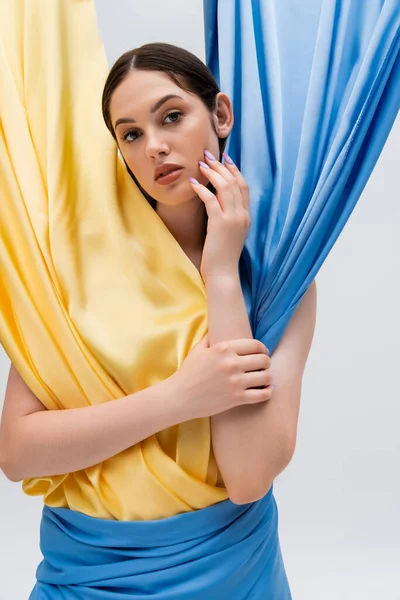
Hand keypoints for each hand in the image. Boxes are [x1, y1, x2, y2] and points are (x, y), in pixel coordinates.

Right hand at [170, 334, 273, 419]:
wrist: (178, 397)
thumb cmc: (187, 373)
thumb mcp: (197, 351)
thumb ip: (210, 339)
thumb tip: (217, 330)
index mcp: (223, 349)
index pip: (255, 345)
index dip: (263, 349)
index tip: (263, 353)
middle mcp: (232, 363)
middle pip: (264, 360)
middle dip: (266, 363)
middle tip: (262, 367)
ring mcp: (236, 382)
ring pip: (266, 377)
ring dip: (267, 378)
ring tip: (264, 380)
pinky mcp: (237, 399)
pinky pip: (263, 394)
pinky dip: (267, 392)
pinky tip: (265, 390)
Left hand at [189, 150, 249, 280]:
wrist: (223, 274)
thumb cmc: (222, 257)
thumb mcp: (229, 234)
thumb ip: (227, 218)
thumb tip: (216, 204)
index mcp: (246, 217)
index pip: (244, 186)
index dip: (234, 170)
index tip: (225, 158)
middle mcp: (242, 215)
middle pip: (234, 182)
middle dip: (221, 165)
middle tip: (207, 154)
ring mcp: (233, 219)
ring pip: (225, 187)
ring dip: (211, 172)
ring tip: (200, 164)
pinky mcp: (220, 224)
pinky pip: (210, 199)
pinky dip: (201, 188)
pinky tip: (191, 182)